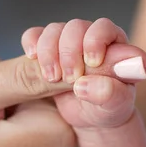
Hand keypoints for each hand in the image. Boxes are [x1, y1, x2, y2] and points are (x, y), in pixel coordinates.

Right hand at [21, 18, 145, 129]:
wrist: (90, 119)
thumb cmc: (107, 109)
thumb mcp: (114, 106)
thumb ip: (110, 92)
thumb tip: (85, 83)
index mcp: (114, 45)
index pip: (102, 28)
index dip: (94, 41)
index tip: (91, 64)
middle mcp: (90, 40)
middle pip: (75, 27)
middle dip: (69, 52)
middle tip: (69, 78)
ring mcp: (67, 45)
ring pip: (53, 31)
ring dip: (48, 53)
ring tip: (52, 77)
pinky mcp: (47, 53)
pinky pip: (34, 36)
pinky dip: (31, 42)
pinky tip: (32, 57)